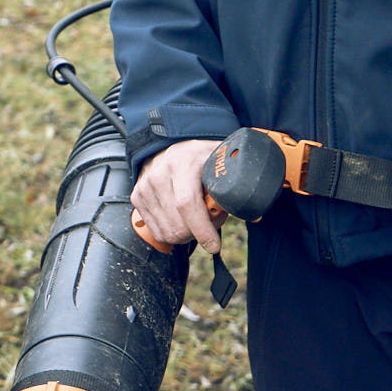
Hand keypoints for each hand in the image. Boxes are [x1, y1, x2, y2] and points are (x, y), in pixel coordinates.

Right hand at [131, 137, 229, 253]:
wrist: (171, 145)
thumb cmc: (200, 156)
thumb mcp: (219, 164)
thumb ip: (236, 187)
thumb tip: (254, 215)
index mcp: (183, 163)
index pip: (188, 204)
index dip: (202, 230)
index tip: (214, 245)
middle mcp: (160, 173)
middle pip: (177, 224)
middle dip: (196, 236)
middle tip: (208, 231)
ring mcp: (145, 185)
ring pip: (166, 231)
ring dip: (184, 236)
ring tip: (194, 224)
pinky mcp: (137, 196)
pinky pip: (155, 230)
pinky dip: (170, 234)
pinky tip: (180, 222)